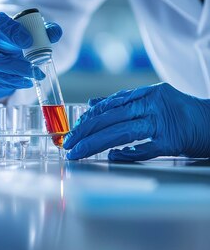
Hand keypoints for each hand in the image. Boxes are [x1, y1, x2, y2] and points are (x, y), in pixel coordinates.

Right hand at [0, 12, 61, 101]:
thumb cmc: (12, 38)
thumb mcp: (28, 31)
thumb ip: (43, 31)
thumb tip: (55, 33)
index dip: (10, 33)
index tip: (28, 41)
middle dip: (12, 65)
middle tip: (33, 70)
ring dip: (9, 77)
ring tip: (29, 78)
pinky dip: (2, 85)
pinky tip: (18, 83)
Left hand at [63, 83, 209, 160]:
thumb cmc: (181, 113)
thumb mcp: (152, 101)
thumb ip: (123, 103)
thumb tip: (92, 104)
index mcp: (148, 93)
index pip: (111, 104)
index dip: (89, 117)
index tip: (73, 130)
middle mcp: (154, 103)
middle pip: (112, 117)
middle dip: (86, 132)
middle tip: (69, 144)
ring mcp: (163, 121)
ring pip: (123, 131)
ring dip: (97, 143)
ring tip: (80, 152)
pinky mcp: (172, 140)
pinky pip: (145, 147)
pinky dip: (128, 152)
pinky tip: (112, 157)